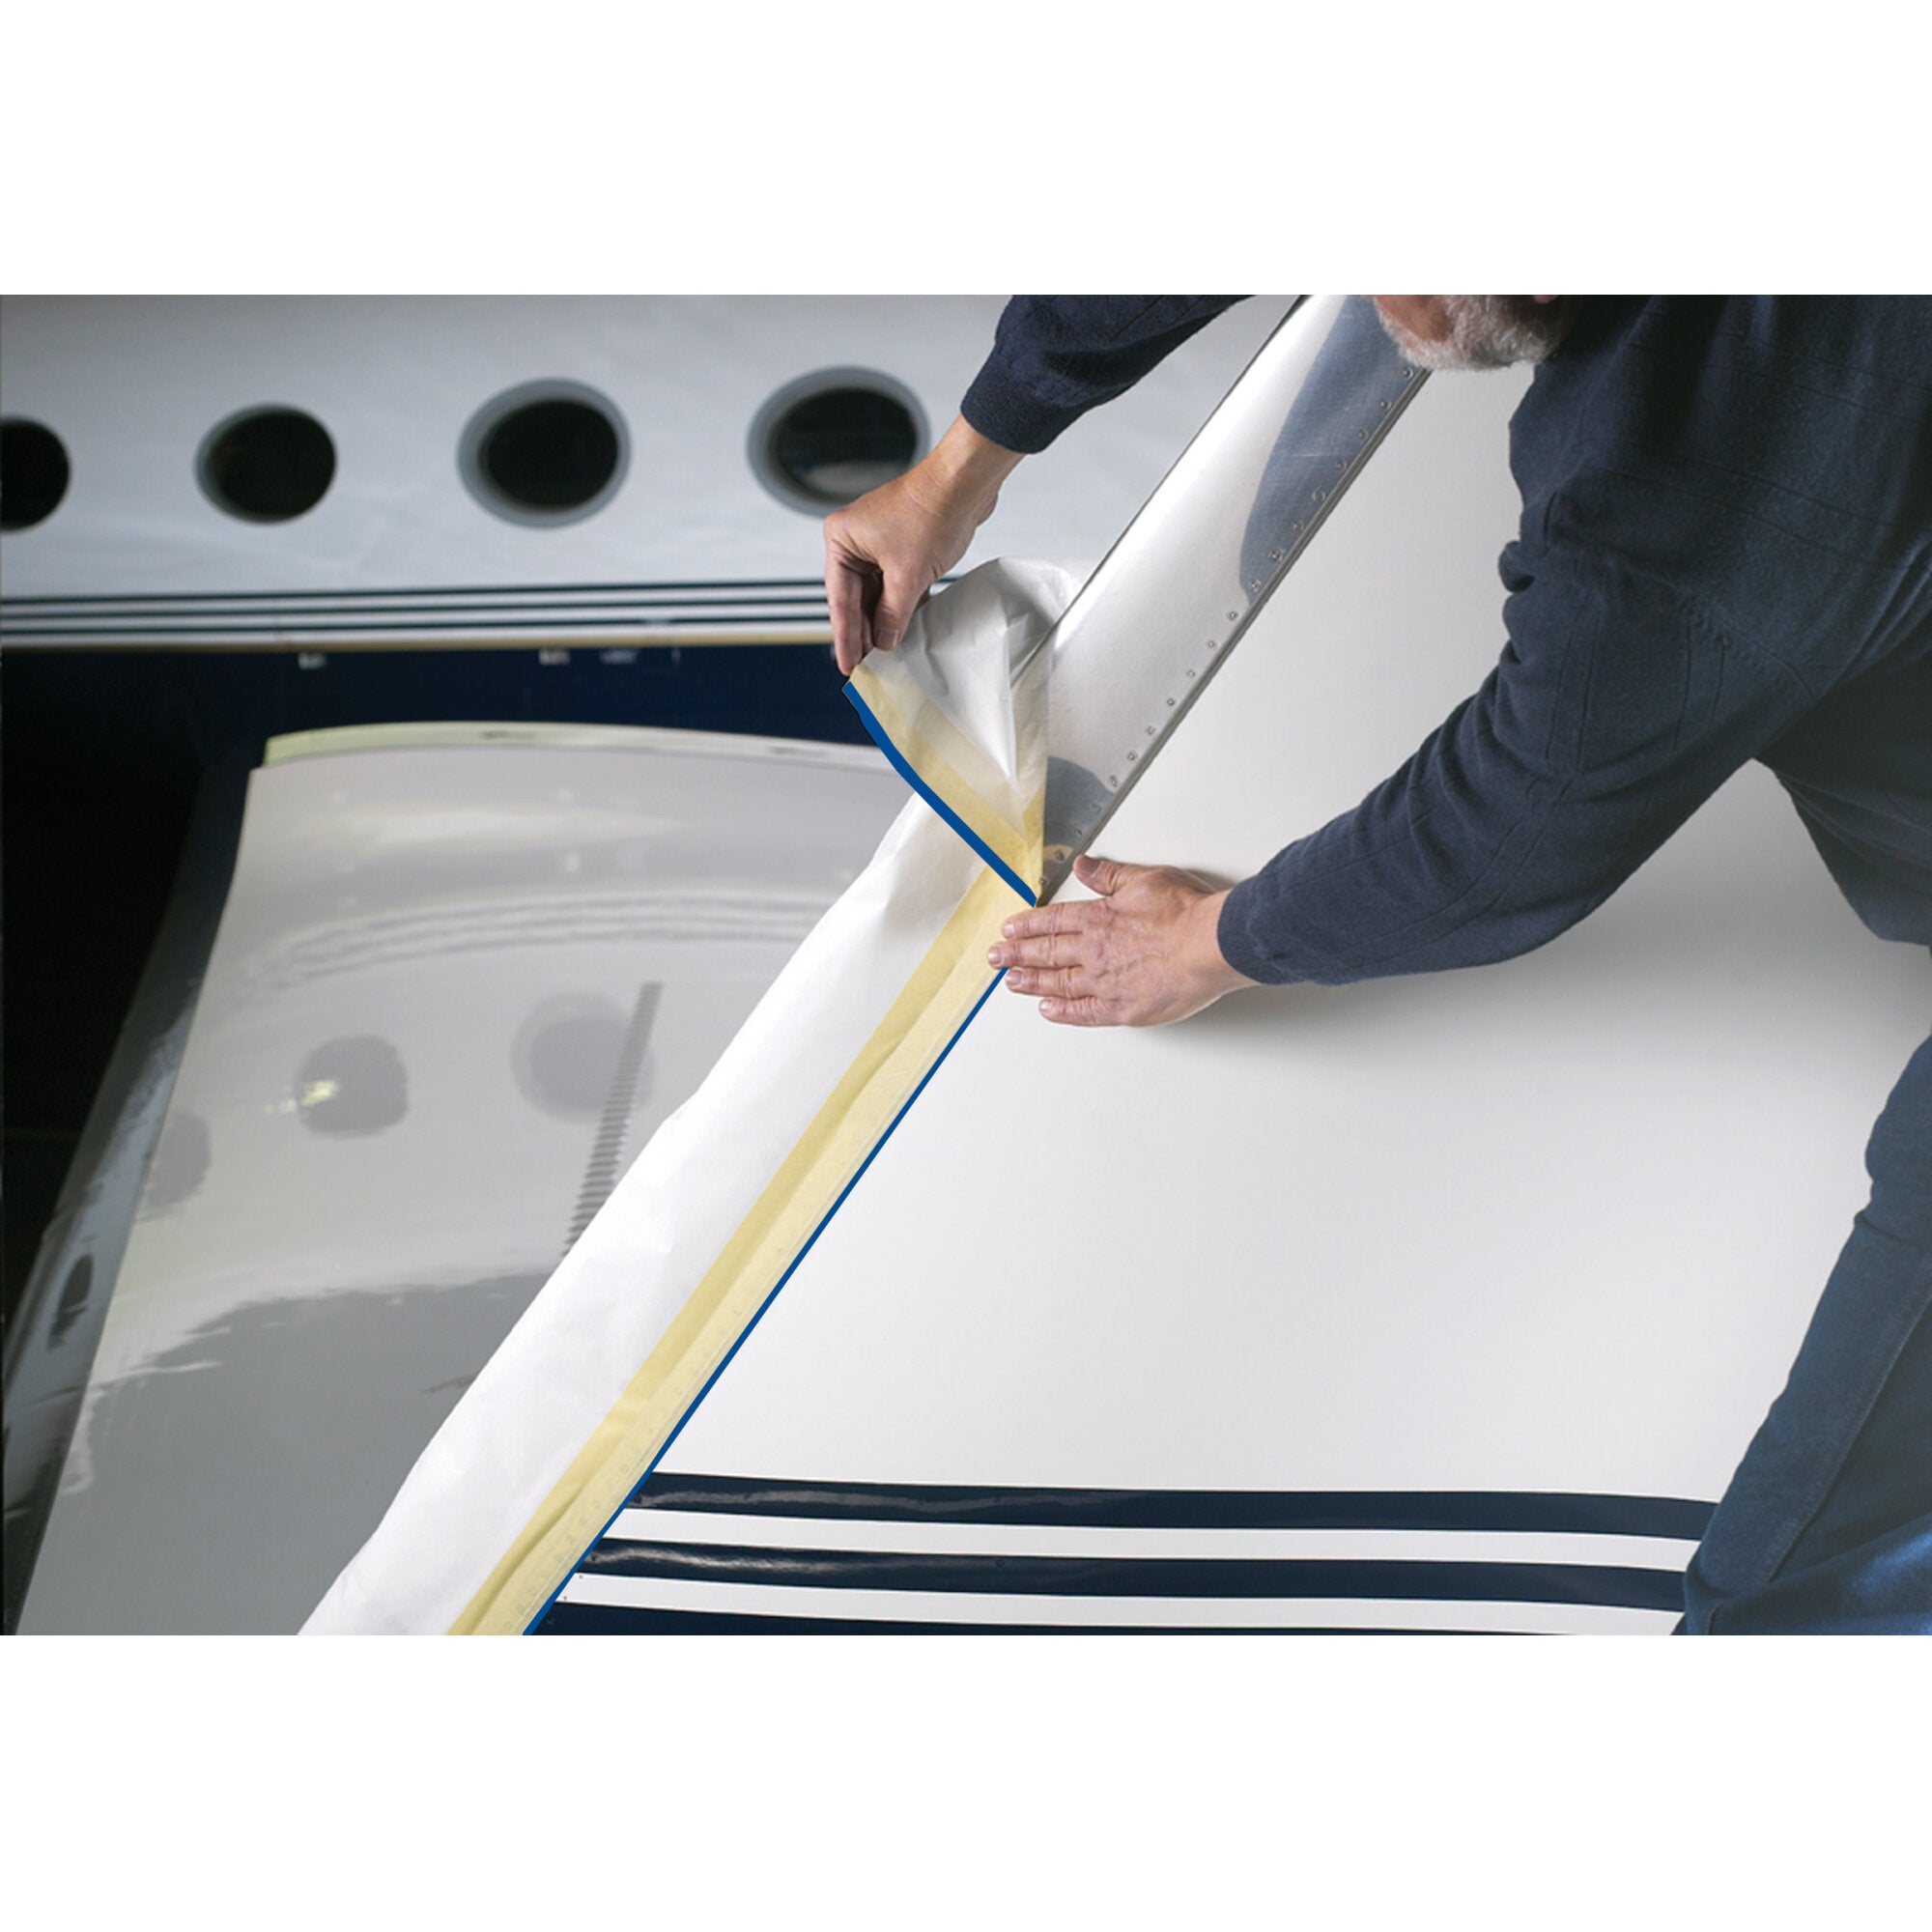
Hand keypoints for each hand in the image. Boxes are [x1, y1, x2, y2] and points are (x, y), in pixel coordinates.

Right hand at [824, 415, 1022, 675]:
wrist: (965, 482)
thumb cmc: (931, 512)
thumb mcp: (908, 576)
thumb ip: (894, 614)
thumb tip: (885, 641)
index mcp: (842, 539)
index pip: (840, 600)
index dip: (845, 636)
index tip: (847, 665)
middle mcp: (855, 539)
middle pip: (856, 597)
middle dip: (864, 631)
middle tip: (866, 666)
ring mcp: (879, 541)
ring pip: (877, 592)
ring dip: (884, 620)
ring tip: (884, 654)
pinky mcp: (902, 544)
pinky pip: (895, 583)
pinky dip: (900, 605)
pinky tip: (903, 629)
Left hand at [987, 855, 1255, 1026]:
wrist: (1210, 945)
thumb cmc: (1185, 912)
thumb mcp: (1144, 879)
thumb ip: (1109, 876)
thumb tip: (1083, 866)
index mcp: (1099, 918)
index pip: (1052, 922)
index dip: (1027, 926)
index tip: (1008, 929)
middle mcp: (1094, 951)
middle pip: (1046, 953)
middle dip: (1016, 954)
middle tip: (995, 957)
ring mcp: (1105, 982)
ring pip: (1058, 982)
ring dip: (1031, 982)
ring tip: (1011, 981)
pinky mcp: (1122, 1008)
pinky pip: (1083, 1012)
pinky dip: (1062, 1011)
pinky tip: (1046, 1009)